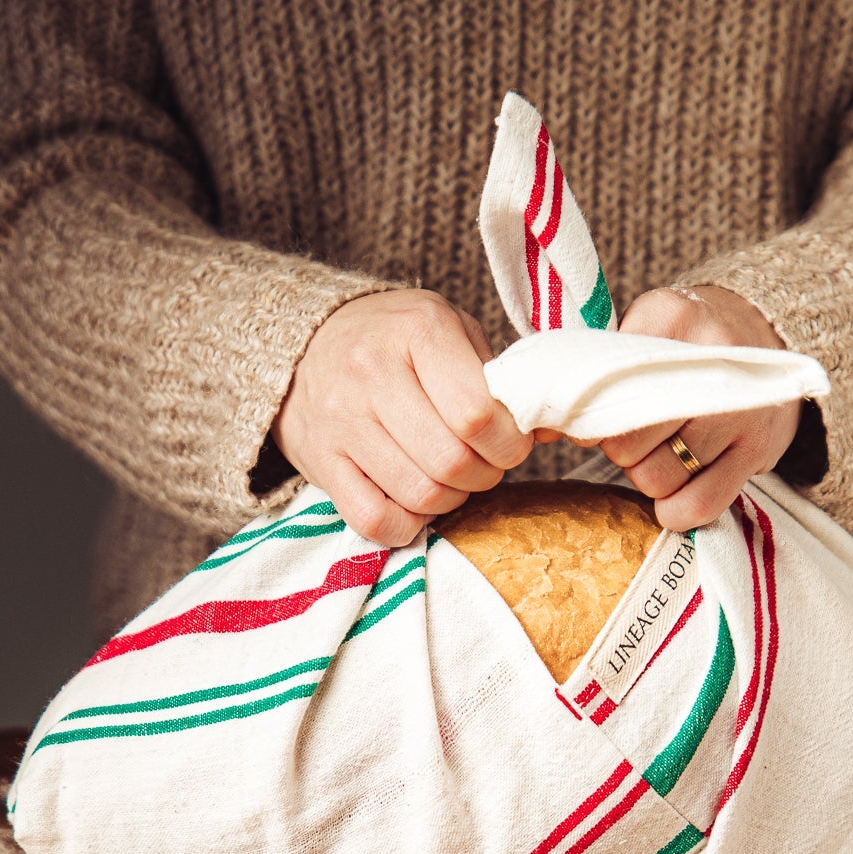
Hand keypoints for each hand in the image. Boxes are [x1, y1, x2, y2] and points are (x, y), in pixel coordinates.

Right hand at [272, 289, 532, 545]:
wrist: (304, 342)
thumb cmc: (395, 339)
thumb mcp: (450, 329)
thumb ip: (497, 376)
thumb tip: (548, 429)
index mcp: (418, 332)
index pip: (478, 414)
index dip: (509, 443)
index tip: (511, 443)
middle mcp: (372, 373)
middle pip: (451, 461)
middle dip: (485, 475)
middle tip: (484, 465)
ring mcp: (341, 421)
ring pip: (419, 494)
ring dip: (451, 500)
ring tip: (452, 479)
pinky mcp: (319, 461)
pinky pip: (374, 520)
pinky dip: (407, 523)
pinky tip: (415, 500)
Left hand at [597, 286, 801, 530]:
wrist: (762, 329)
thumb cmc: (682, 340)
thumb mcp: (639, 332)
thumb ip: (590, 376)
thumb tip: (541, 432)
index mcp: (669, 318)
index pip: (605, 386)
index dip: (587, 415)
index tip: (590, 420)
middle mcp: (709, 362)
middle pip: (629, 441)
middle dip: (621, 448)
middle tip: (634, 435)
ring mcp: (738, 408)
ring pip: (659, 477)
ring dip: (647, 476)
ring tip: (660, 452)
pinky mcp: (757, 448)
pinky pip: (702, 504)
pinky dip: (676, 510)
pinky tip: (673, 493)